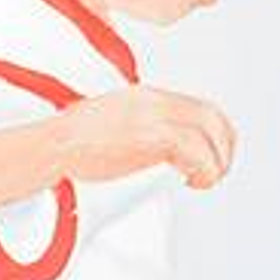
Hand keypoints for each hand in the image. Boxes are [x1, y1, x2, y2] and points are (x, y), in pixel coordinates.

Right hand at [6, 85, 241, 190]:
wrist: (56, 144)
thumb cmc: (77, 144)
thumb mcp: (116, 126)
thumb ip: (141, 131)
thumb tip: (162, 157)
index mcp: (147, 97)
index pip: (201, 109)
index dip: (216, 136)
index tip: (212, 159)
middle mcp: (155, 102)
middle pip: (213, 118)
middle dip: (224, 150)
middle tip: (213, 174)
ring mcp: (154, 116)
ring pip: (210, 135)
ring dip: (215, 164)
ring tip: (201, 181)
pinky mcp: (153, 135)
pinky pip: (198, 151)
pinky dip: (204, 170)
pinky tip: (191, 183)